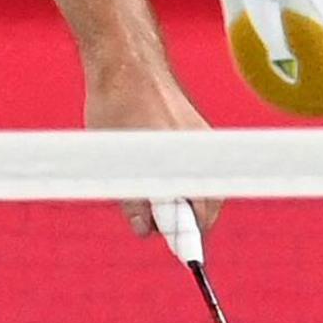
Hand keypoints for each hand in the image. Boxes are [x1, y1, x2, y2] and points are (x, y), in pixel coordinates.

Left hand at [90, 54, 217, 237]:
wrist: (125, 62)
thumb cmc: (120, 108)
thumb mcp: (119, 162)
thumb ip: (134, 200)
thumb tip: (146, 231)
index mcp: (191, 160)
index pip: (203, 215)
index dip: (192, 239)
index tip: (188, 260)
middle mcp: (203, 151)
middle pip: (203, 202)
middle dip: (180, 218)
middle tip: (149, 222)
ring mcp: (199, 139)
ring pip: (194, 184)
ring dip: (173, 197)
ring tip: (139, 191)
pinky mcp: (191, 129)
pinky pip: (189, 166)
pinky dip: (172, 177)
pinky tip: (145, 169)